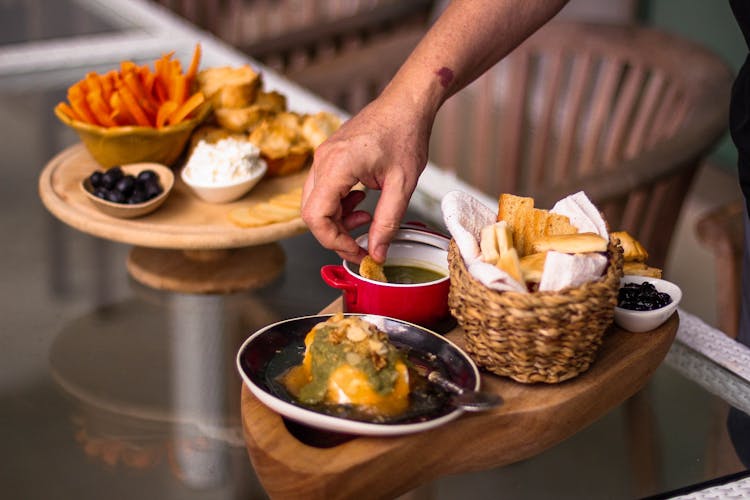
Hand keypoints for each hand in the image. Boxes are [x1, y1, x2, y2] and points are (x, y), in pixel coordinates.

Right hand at [301, 94, 430, 262]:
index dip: (334, 242)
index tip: (359, 253)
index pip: (316, 216)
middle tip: (363, 245)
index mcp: (338, 165)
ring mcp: (323, 157)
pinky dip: (339, 204)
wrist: (406, 104)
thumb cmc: (406, 134)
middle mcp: (323, 160)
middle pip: (312, 213)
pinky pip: (323, 190)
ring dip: (339, 220)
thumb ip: (387, 222)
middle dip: (336, 235)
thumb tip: (377, 253)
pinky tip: (362, 202)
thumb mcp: (402, 185)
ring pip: (316, 203)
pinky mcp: (329, 156)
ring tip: (368, 218)